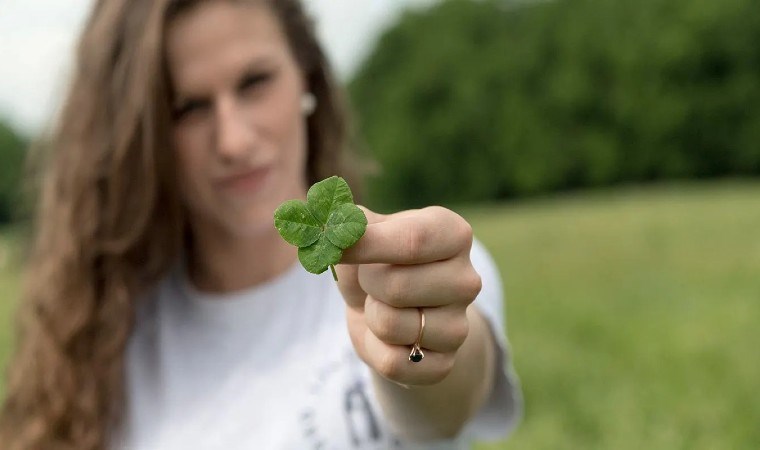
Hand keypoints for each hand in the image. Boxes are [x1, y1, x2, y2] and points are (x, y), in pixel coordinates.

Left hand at [336, 206, 482, 385]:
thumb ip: (348, 221)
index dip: (367, 244)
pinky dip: (374, 349)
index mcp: (454, 235)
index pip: (413, 240)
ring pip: (391, 326)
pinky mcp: (445, 364)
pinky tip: (387, 336)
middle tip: (373, 279)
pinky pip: (393, 363)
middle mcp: (467, 280)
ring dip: (371, 316)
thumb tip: (332, 226)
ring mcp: (460, 326)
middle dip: (367, 284)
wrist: (386, 309)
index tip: (336, 245)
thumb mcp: (364, 231)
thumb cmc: (375, 260)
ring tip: (383, 305)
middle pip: (396, 286)